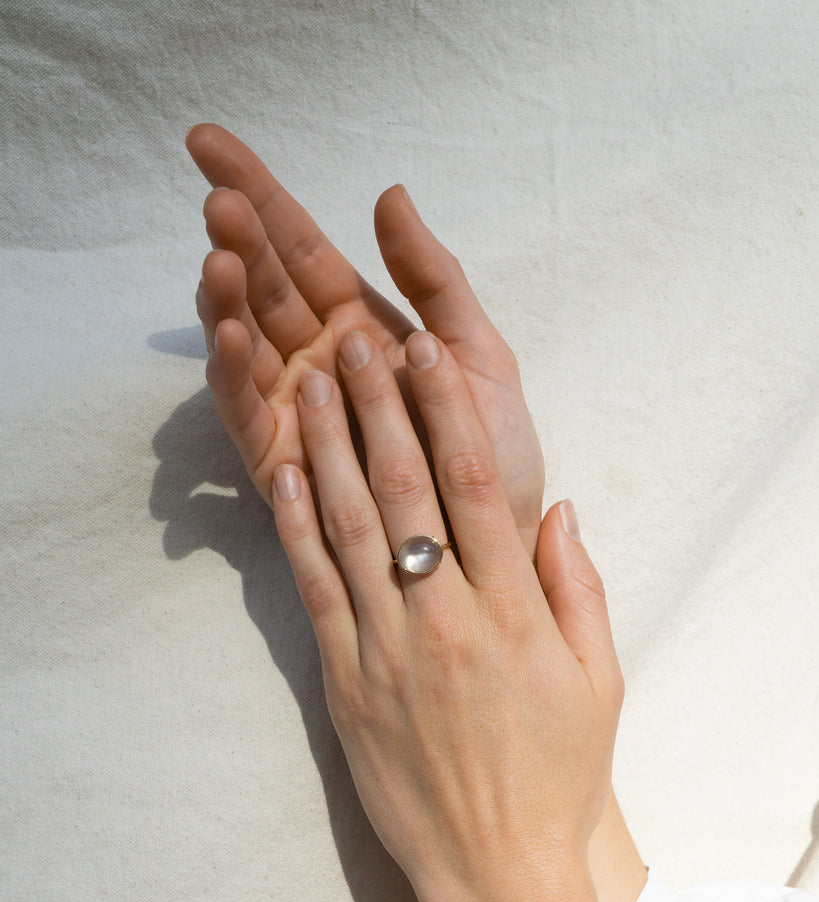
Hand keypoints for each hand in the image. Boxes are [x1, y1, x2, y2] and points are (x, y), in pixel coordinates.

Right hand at [185, 124, 543, 556]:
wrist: (499, 542)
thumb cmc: (491, 453)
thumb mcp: (476, 352)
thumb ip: (435, 279)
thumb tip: (389, 194)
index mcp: (363, 327)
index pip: (302, 250)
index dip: (260, 196)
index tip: (210, 144)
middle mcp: (320, 362)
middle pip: (266, 288)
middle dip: (239, 241)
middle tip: (218, 202)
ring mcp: (295, 411)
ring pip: (246, 343)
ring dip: (227, 301)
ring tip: (220, 262)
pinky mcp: (280, 463)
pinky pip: (247, 412)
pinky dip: (232, 375)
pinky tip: (230, 338)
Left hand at [271, 328, 626, 901]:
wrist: (494, 867)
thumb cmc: (554, 772)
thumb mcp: (599, 679)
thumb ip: (579, 587)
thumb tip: (559, 507)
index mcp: (512, 611)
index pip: (474, 487)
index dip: (446, 409)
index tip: (426, 352)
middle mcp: (445, 616)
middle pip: (404, 489)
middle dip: (377, 406)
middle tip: (353, 339)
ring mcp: (386, 648)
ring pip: (350, 527)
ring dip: (326, 449)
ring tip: (308, 384)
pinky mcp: (343, 681)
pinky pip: (314, 590)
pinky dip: (296, 529)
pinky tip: (283, 476)